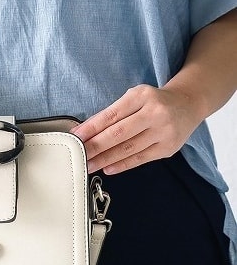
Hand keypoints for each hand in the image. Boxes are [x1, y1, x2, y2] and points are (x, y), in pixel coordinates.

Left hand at [70, 84, 203, 174]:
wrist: (188, 104)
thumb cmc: (153, 101)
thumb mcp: (133, 98)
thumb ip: (111, 113)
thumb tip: (84, 131)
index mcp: (141, 96)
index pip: (111, 115)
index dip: (91, 128)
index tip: (75, 137)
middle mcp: (154, 113)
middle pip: (118, 133)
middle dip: (95, 146)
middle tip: (78, 155)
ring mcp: (163, 131)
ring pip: (128, 149)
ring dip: (105, 159)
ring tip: (89, 165)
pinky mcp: (168, 148)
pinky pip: (140, 159)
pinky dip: (122, 165)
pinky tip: (107, 168)